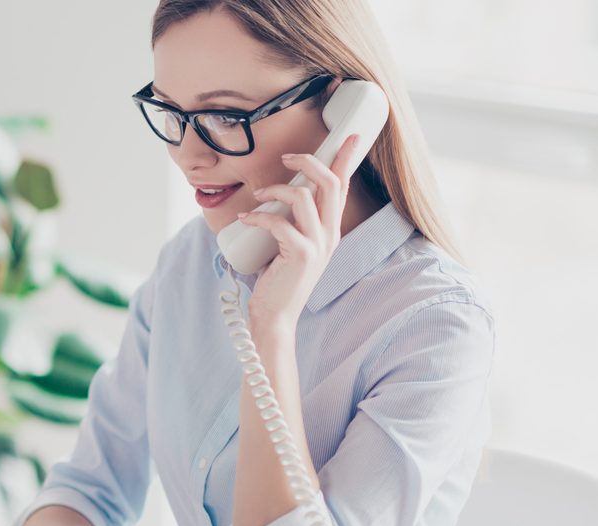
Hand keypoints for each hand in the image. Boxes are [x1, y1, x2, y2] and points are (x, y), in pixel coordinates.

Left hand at [236, 133, 359, 328]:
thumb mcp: (290, 244)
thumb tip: (274, 193)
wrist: (275, 315)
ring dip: (276, 188)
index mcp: (329, 230)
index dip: (346, 160)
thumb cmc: (277, 279)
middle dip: (310, 161)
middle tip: (288, 156)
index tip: (351, 137)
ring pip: (305, 198)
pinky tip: (246, 217)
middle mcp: (330, 235)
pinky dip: (259, 215)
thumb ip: (291, 221)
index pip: (343, 187)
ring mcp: (318, 245)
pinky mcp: (301, 255)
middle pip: (331, 183)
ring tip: (258, 194)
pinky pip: (280, 222)